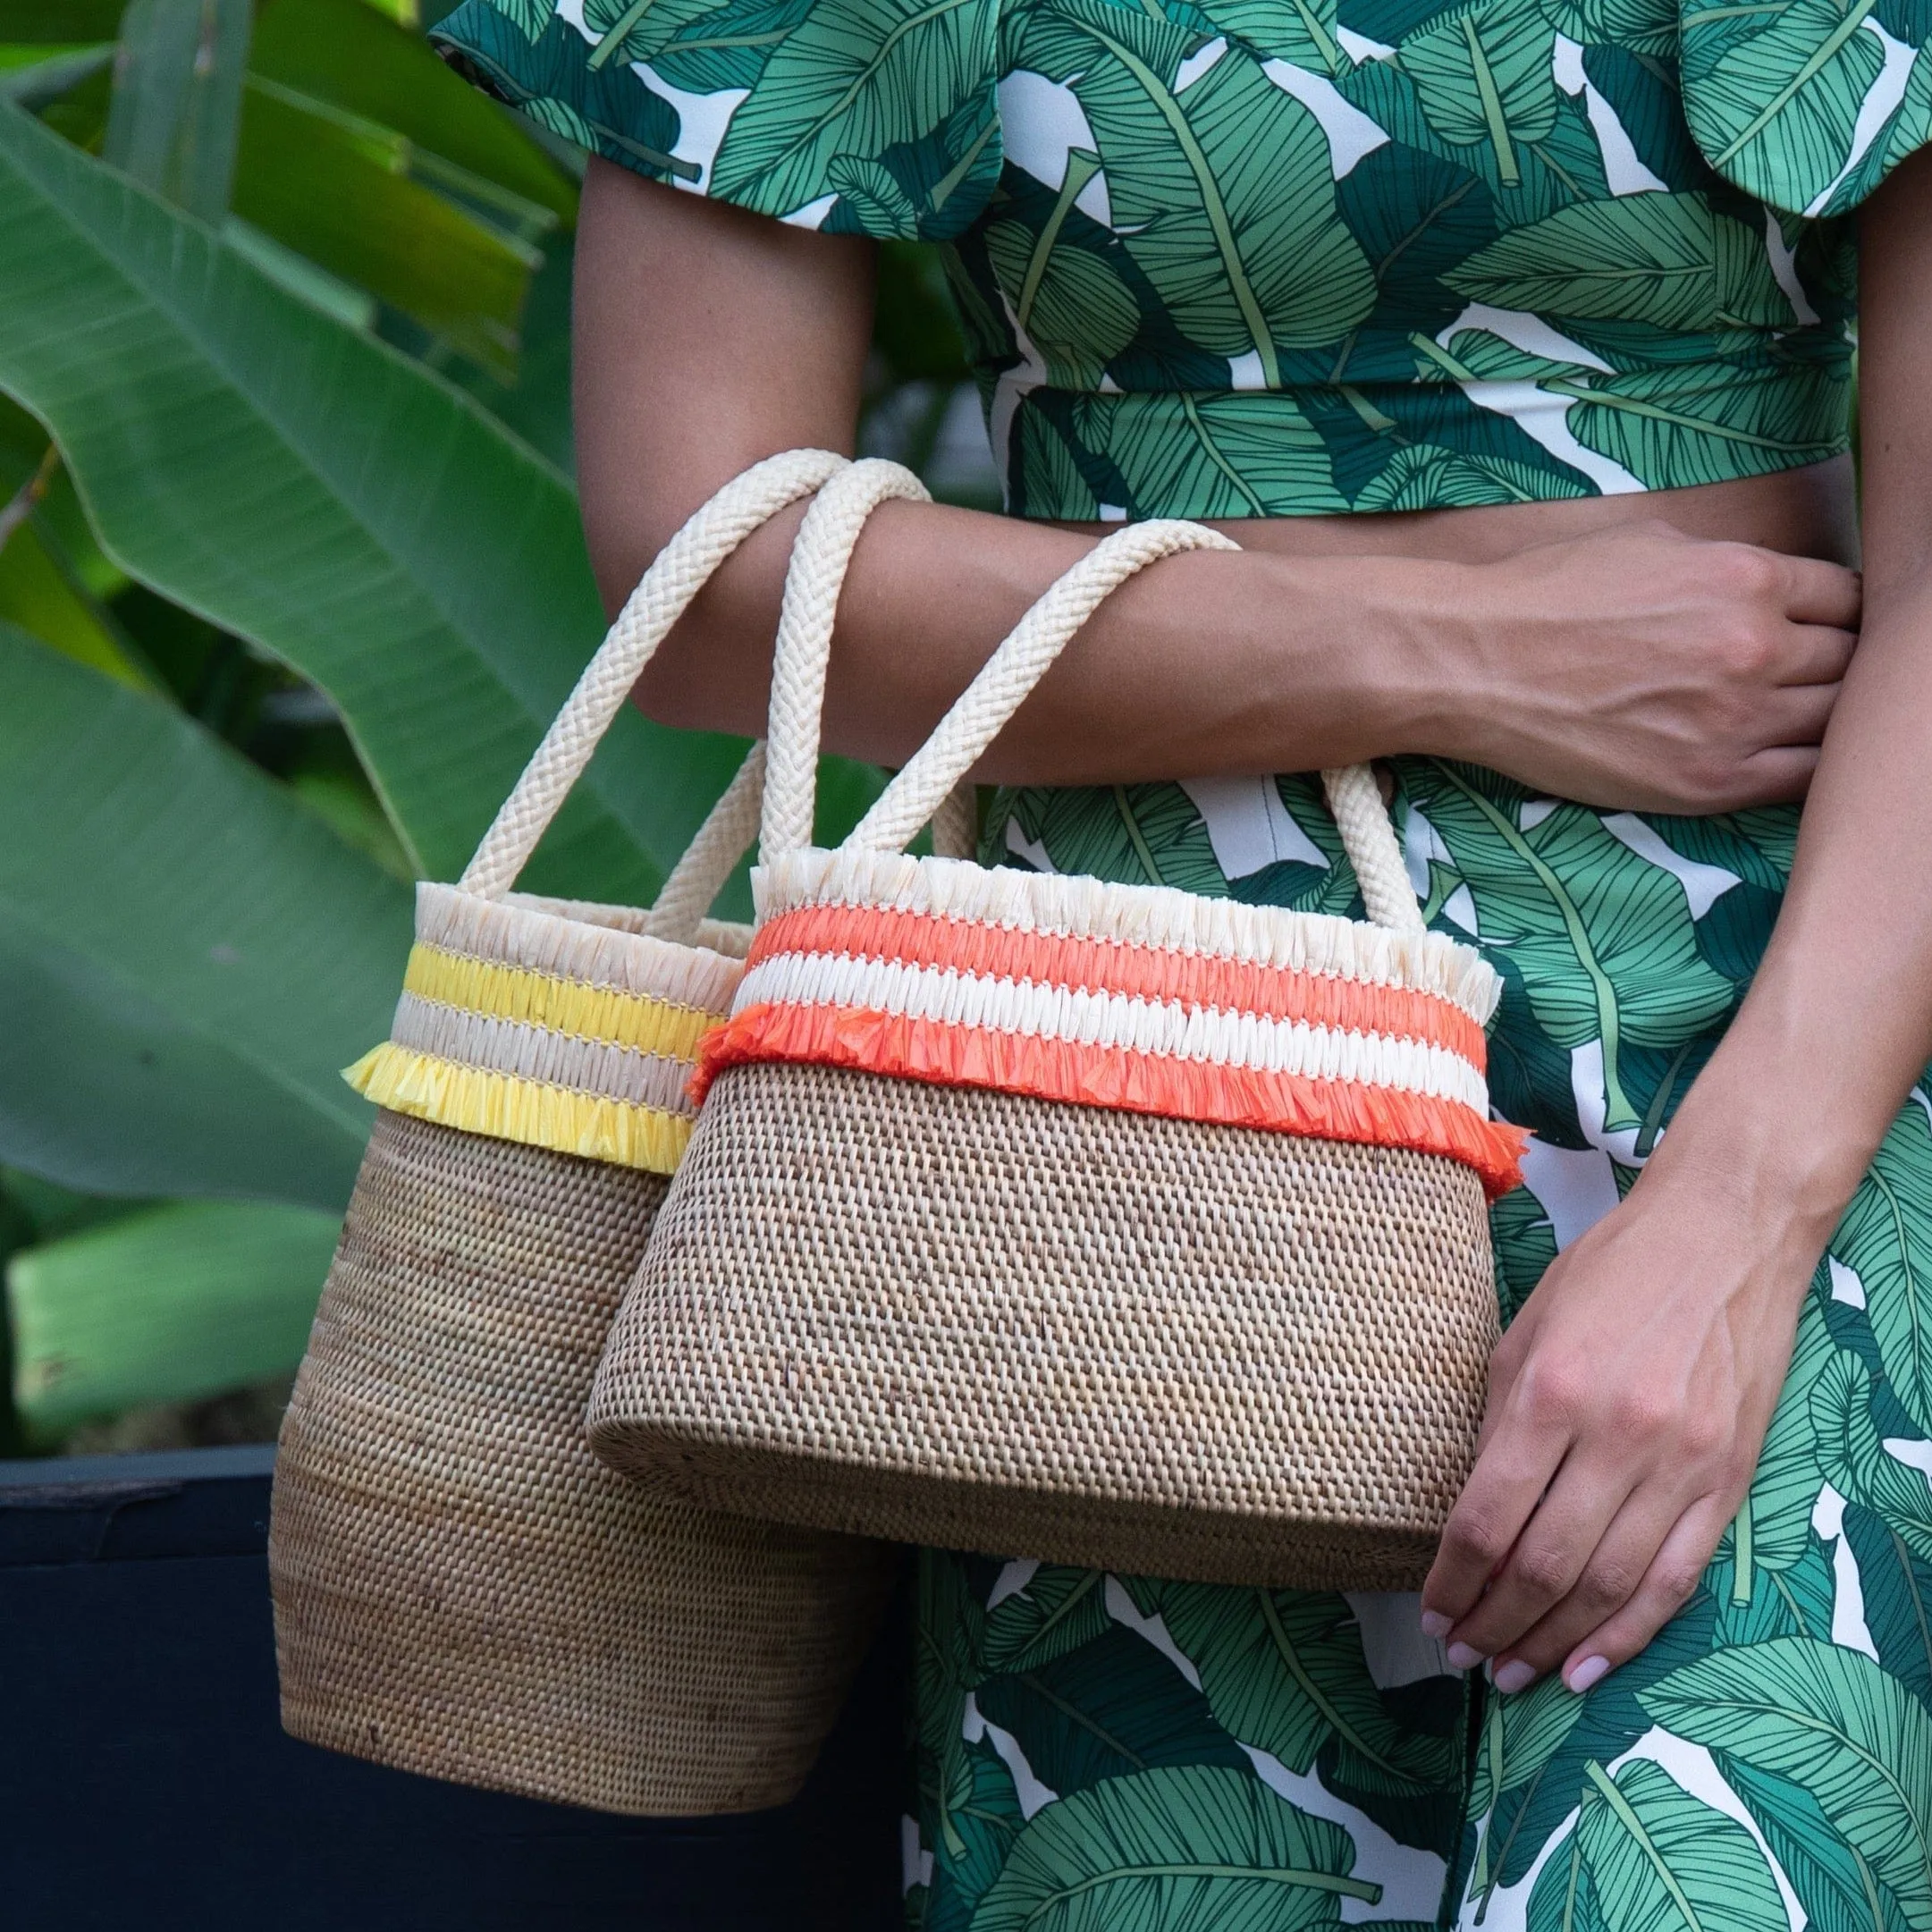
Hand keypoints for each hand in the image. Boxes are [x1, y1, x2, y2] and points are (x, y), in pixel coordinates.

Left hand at [1417, 1157, 1817, 1695]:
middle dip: (1494, 1623)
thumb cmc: (1611, 1272)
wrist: (1724, 1235)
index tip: (1431, 1612)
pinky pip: (1675, 1579)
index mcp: (1549, 1391)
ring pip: (1607, 1586)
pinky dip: (1629, 1633)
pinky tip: (1588, 1664)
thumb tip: (1470, 1513)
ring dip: (1553, 1642)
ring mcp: (1679, 1463)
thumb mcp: (1527, 1330)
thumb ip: (1498, 1422)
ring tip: (1514, 1673)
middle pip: (1544, 1565)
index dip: (1453, 1580)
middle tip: (1465, 1656)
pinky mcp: (1727, 1480)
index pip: (1487, 1518)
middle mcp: (1616, 1435)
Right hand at [1436, 522, 1860, 812]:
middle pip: (1850, 659)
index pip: (1848, 596)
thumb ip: (1731, 566)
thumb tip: (1779, 589)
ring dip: (1822, 716)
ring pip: (1835, 721)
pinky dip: (1806, 767)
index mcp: (1747, 577)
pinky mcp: (1706, 782)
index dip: (1838, 612)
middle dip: (1834, 661)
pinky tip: (1782, 754)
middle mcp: (1753, 648)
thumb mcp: (1651, 542)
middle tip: (1807, 672)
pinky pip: (1800, 780)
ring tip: (1792, 713)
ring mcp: (1734, 721)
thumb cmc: (1547, 596)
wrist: (1472, 664)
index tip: (1821, 626)